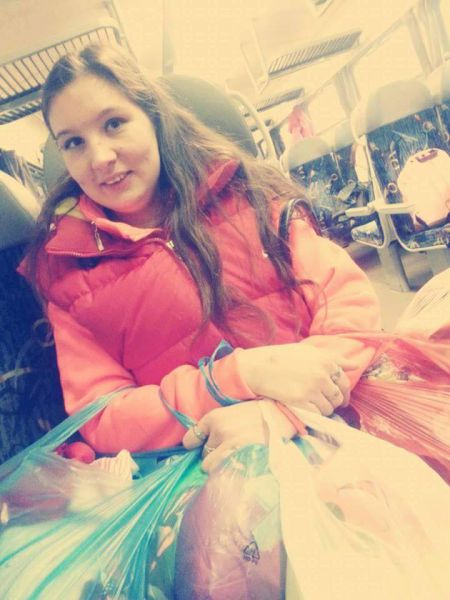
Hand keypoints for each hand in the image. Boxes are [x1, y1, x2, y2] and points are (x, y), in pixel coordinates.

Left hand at [182, 401, 295, 472]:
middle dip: (212, 455)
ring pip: (210, 466)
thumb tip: (200, 443)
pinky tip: (240, 465)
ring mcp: (230, 445)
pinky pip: (223, 472)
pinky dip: (229, 471)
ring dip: (220, 465)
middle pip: (202, 454)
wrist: (284, 414)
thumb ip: (217, 425)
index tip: (204, 446)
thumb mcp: (233, 412)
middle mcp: (219, 430)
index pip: (190, 439)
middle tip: (229, 451)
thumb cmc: (259, 413)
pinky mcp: (241, 457)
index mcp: (214, 417)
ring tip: (234, 459)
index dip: (196, 444)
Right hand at [236, 343, 351, 415]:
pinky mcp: (301, 401)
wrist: (259, 367)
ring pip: (329, 407)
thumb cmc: (282, 357)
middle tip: (326, 404)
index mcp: (326, 361)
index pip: (344, 381)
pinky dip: (315, 415)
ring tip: (314, 405)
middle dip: (334, 402)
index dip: (343, 391)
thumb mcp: (309, 351)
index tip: (339, 397)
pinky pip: (318, 414)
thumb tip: (354, 365)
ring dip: (324, 409)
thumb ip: (333, 358)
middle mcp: (322, 375)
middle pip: (338, 396)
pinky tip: (308, 410)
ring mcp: (312, 389)